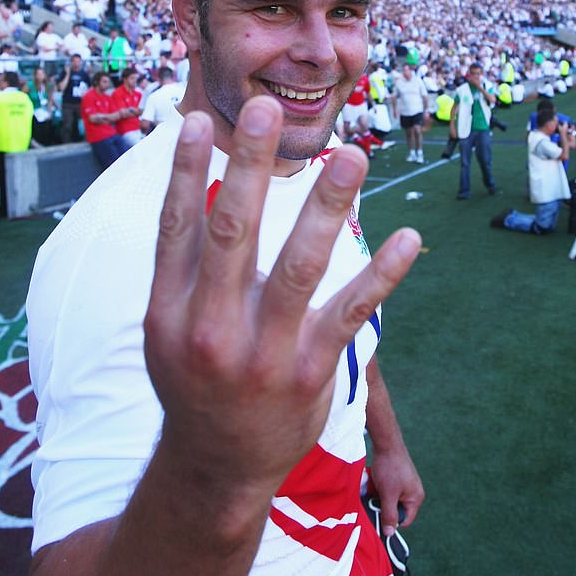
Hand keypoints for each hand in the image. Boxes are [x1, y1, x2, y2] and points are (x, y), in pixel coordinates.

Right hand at [144, 95, 421, 497]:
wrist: (217, 465)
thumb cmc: (193, 382)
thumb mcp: (165, 331)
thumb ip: (181, 270)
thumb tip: (199, 191)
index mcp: (168, 312)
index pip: (174, 228)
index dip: (182, 171)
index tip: (196, 121)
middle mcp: (211, 328)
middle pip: (232, 233)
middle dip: (248, 167)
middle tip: (267, 110)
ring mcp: (264, 353)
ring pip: (299, 265)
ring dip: (326, 205)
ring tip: (351, 155)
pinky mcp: (311, 370)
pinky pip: (351, 312)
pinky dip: (382, 274)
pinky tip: (410, 240)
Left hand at [368, 443, 423, 535]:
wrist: (386, 443)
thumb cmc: (390, 468)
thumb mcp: (388, 494)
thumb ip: (389, 514)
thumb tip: (389, 533)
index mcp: (416, 498)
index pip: (404, 520)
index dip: (391, 521)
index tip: (378, 516)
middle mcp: (413, 492)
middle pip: (396, 509)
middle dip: (384, 506)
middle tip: (374, 499)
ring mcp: (405, 484)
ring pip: (389, 499)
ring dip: (380, 496)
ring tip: (374, 487)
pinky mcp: (397, 477)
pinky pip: (387, 489)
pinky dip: (379, 487)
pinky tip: (374, 480)